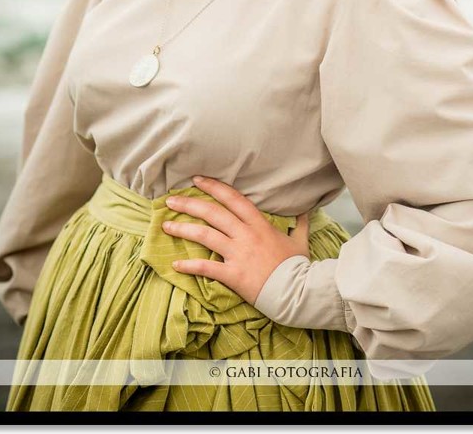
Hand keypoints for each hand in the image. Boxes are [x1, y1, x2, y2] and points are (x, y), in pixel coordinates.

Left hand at [161, 175, 310, 304]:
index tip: (197, 180)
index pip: (233, 199)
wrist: (298, 292)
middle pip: (213, 213)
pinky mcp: (233, 274)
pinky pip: (207, 267)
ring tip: (166, 226)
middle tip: (170, 201)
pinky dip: (190, 265)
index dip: (214, 187)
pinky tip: (176, 264)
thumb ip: (300, 223)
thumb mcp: (300, 241)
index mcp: (259, 224)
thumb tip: (306, 210)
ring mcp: (238, 254)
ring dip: (183, 229)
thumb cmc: (297, 266)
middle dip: (189, 204)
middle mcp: (246, 234)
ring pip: (205, 235)